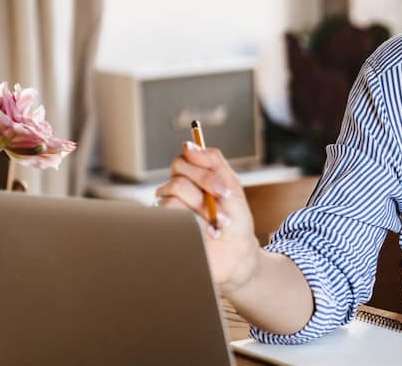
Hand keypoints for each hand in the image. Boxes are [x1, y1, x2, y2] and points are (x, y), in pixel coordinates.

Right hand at [155, 142, 261, 296]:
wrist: (237, 257)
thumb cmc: (236, 223)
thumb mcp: (232, 188)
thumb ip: (214, 163)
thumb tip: (189, 144)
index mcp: (193, 179)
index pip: (186, 157)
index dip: (204, 168)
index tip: (224, 187)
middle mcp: (176, 190)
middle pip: (178, 170)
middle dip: (205, 183)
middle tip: (224, 200)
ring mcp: (168, 209)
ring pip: (173, 190)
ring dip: (202, 206)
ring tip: (219, 223)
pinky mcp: (164, 226)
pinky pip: (168, 213)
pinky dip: (194, 222)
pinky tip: (208, 233)